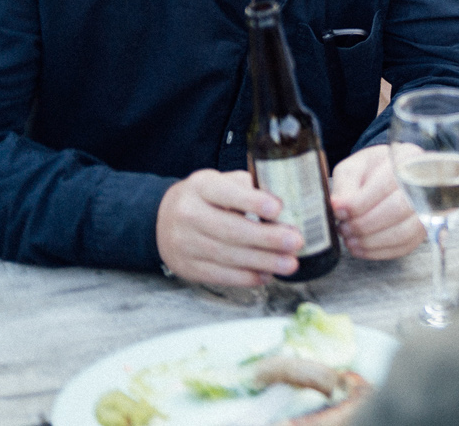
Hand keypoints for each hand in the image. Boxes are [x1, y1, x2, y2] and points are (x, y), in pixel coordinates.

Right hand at [156, 169, 305, 286]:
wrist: (163, 218)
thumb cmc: (207, 198)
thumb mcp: (222, 181)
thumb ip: (249, 188)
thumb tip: (288, 202)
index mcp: (201, 187)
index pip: (226, 193)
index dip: (252, 202)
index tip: (278, 209)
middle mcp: (188, 214)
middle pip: (230, 229)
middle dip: (266, 238)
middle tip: (295, 242)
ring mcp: (183, 243)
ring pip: (227, 255)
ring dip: (262, 262)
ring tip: (289, 263)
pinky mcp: (186, 267)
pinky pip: (218, 275)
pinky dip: (245, 277)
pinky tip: (267, 275)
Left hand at [330, 144, 424, 260]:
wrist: (392, 174)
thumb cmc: (373, 169)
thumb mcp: (354, 167)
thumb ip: (344, 184)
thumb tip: (338, 206)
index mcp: (407, 159)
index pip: (387, 183)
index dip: (360, 202)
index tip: (339, 211)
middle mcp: (425, 183)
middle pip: (399, 209)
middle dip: (364, 224)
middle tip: (343, 227)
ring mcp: (428, 208)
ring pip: (404, 232)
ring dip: (371, 241)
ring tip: (350, 239)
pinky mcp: (424, 229)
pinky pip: (404, 246)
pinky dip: (379, 251)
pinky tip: (361, 247)